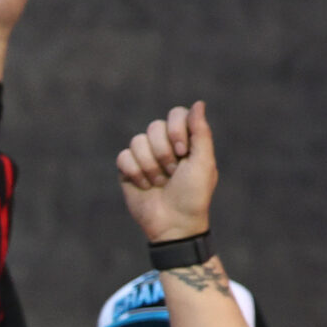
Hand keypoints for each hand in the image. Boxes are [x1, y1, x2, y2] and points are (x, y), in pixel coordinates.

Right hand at [115, 100, 216, 243]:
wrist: (174, 223)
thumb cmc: (194, 194)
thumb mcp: (203, 162)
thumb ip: (201, 132)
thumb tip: (198, 103)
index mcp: (185, 140)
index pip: (176, 114)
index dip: (177, 130)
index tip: (184, 153)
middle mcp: (164, 145)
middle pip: (154, 127)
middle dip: (164, 153)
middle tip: (173, 173)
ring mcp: (144, 157)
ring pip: (137, 142)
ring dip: (150, 166)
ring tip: (159, 183)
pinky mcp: (127, 170)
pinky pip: (123, 157)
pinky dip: (135, 172)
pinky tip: (145, 186)